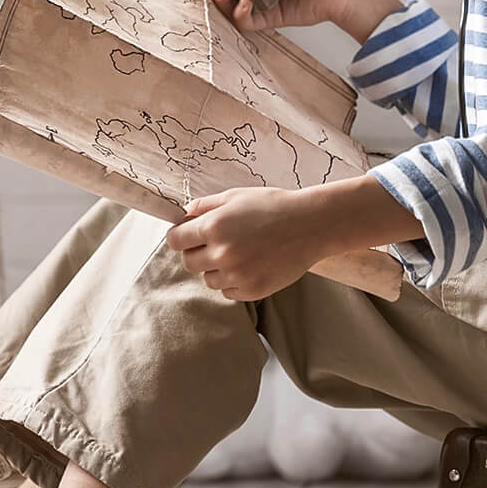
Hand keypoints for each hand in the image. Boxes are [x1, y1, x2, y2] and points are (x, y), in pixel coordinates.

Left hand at [164, 186, 326, 301]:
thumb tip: (183, 214)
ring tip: (239, 253)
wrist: (311, 225)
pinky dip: (234, 281)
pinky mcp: (252, 291)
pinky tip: (251, 264)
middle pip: (188, 262)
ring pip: (208, 279)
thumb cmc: (274, 206)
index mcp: (214, 226)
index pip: (175, 240)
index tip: (188, 235)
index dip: (180, 236)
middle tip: (217, 243)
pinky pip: (228, 291)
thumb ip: (205, 205)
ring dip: (216, 268)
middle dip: (197, 252)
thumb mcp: (236, 196)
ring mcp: (237, 275)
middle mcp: (222, 253)